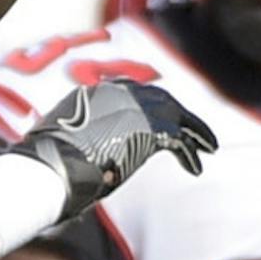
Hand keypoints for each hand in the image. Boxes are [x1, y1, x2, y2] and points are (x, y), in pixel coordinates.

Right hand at [7, 77, 214, 222]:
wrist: (55, 166)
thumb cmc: (51, 164)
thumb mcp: (66, 140)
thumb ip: (83, 138)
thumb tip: (91, 159)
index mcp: (96, 93)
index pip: (132, 92)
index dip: (151, 105)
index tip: (162, 118)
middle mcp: (119, 94)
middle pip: (160, 99)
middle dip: (180, 115)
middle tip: (194, 131)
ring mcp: (136, 108)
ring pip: (176, 115)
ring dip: (194, 131)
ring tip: (209, 147)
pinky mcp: (150, 129)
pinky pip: (178, 141)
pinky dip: (189, 154)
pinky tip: (196, 167)